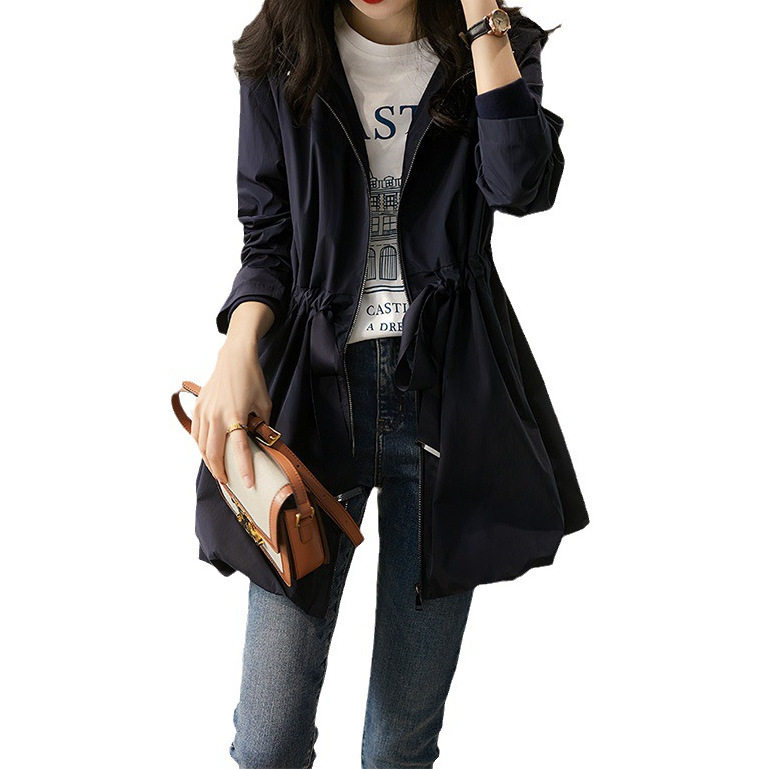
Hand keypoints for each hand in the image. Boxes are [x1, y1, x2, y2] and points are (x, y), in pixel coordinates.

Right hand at [190, 338, 271, 487]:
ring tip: (218, 471)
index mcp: (235, 415)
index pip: (240, 450)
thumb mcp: (264, 403)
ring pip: (201, 446)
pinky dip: (200, 446)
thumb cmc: (252, 380)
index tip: (248, 484)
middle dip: (220, 471)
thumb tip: (261, 443)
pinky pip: (196, 434)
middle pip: (213, 453)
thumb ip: (262, 425)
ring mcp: (204, 411)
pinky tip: (208, 452)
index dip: (244, 469)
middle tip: (228, 482)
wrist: (234, 358)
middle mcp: (216, 415)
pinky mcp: (198, 407)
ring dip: (209, 461)